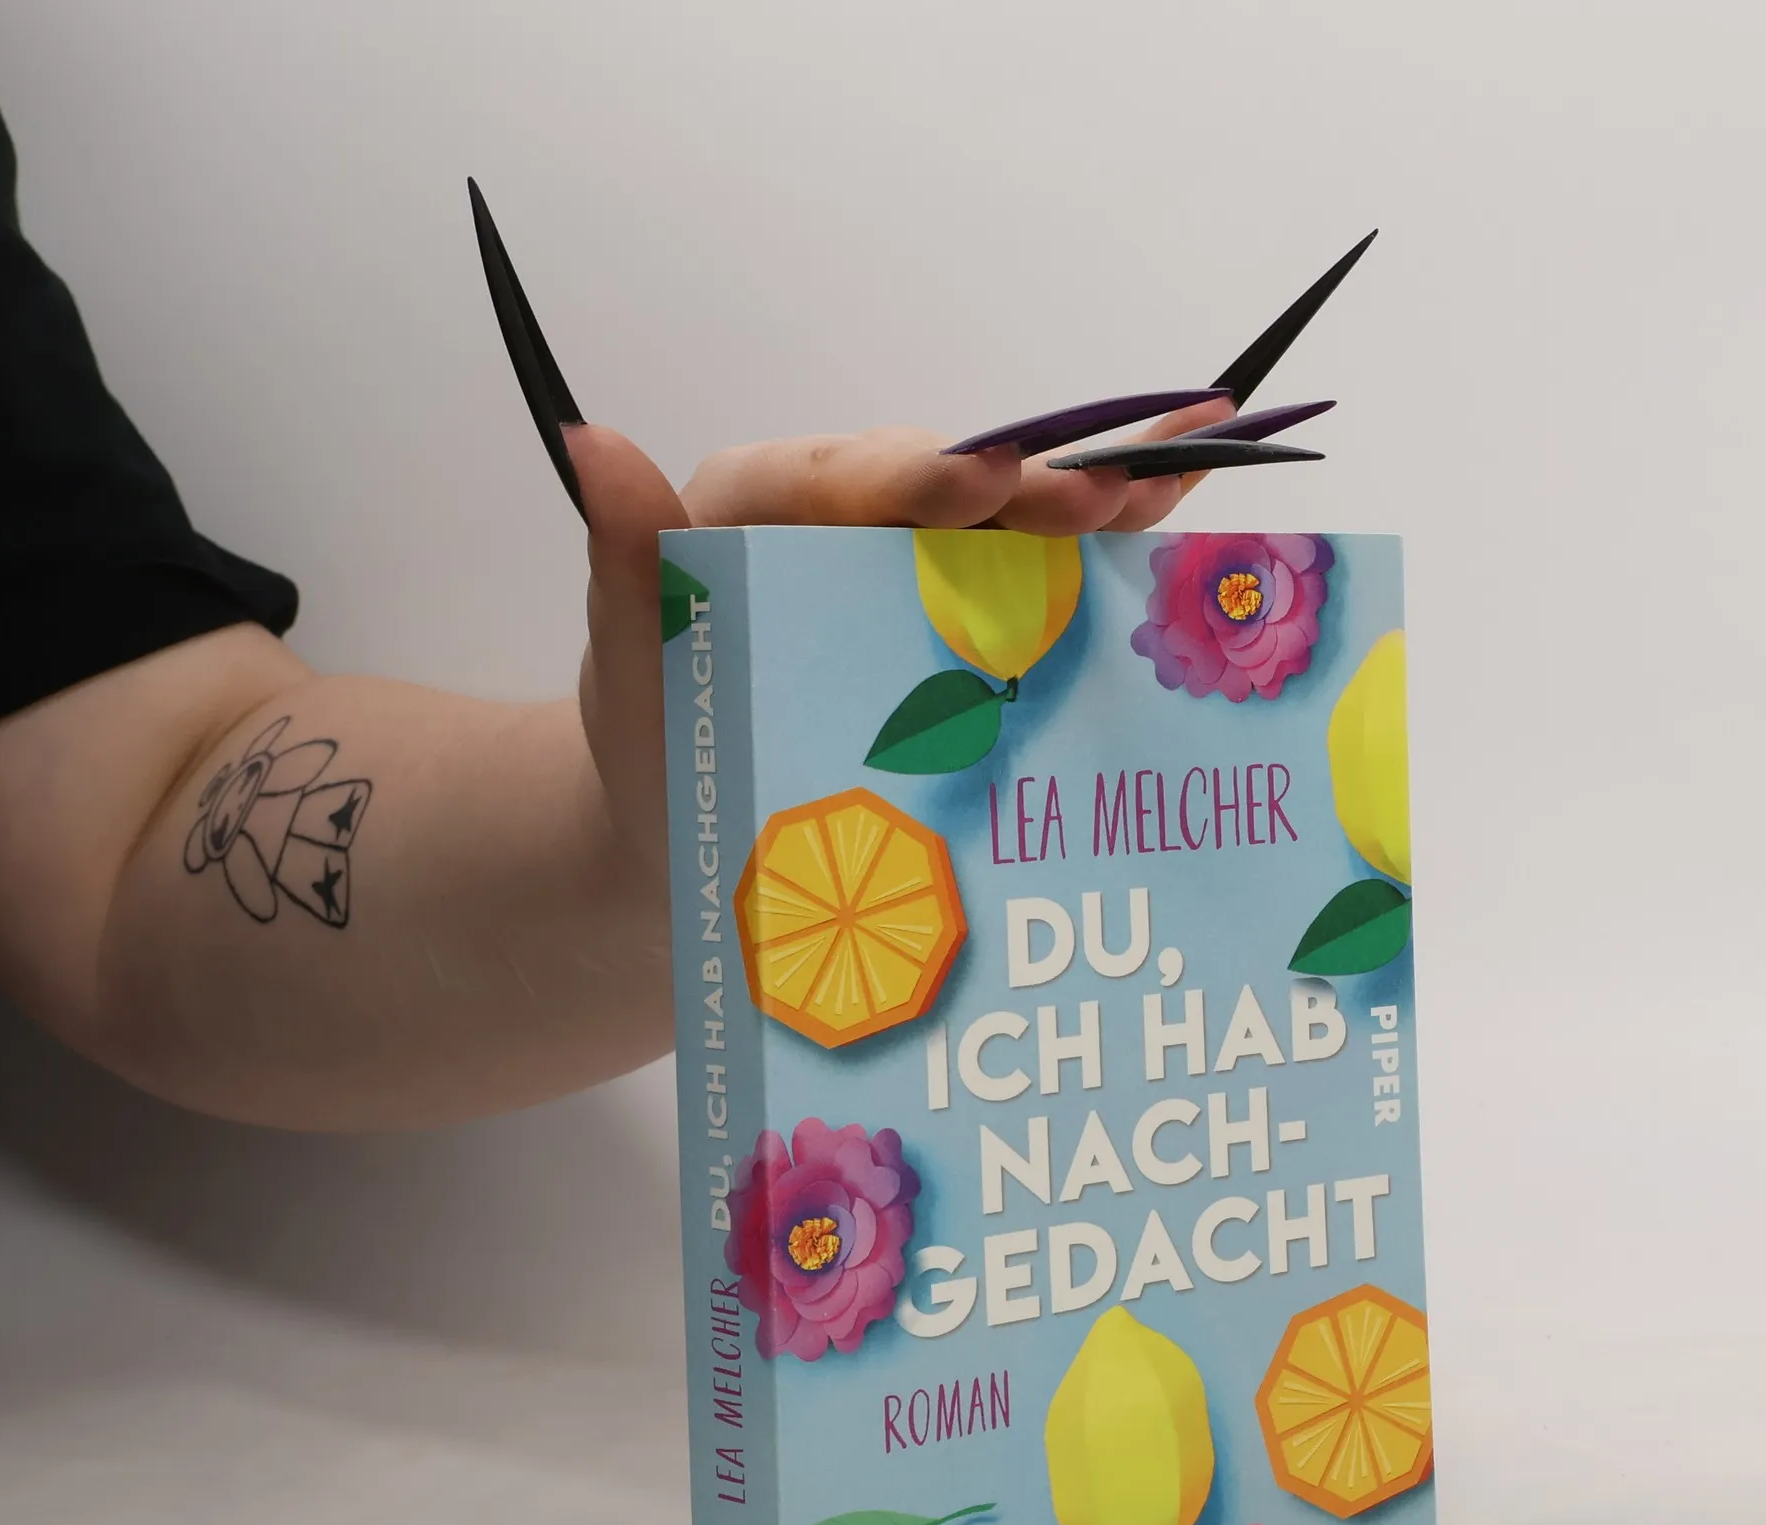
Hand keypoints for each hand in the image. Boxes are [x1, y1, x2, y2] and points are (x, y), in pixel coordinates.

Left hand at [569, 400, 1235, 874]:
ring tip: (1173, 478)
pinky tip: (1173, 509)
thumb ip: (628, 560)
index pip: (842, 476)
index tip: (981, 480)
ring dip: (1090, 497)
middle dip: (1027, 489)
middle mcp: (845, 520)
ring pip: (1002, 519)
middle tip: (1102, 494)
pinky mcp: (958, 615)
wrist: (695, 838)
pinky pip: (1032, 570)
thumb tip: (592, 445)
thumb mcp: (636, 669)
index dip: (919, 476)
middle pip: (945, 488)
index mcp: (759, 509)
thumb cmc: (658, 749)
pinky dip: (1102, 542)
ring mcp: (909, 567)